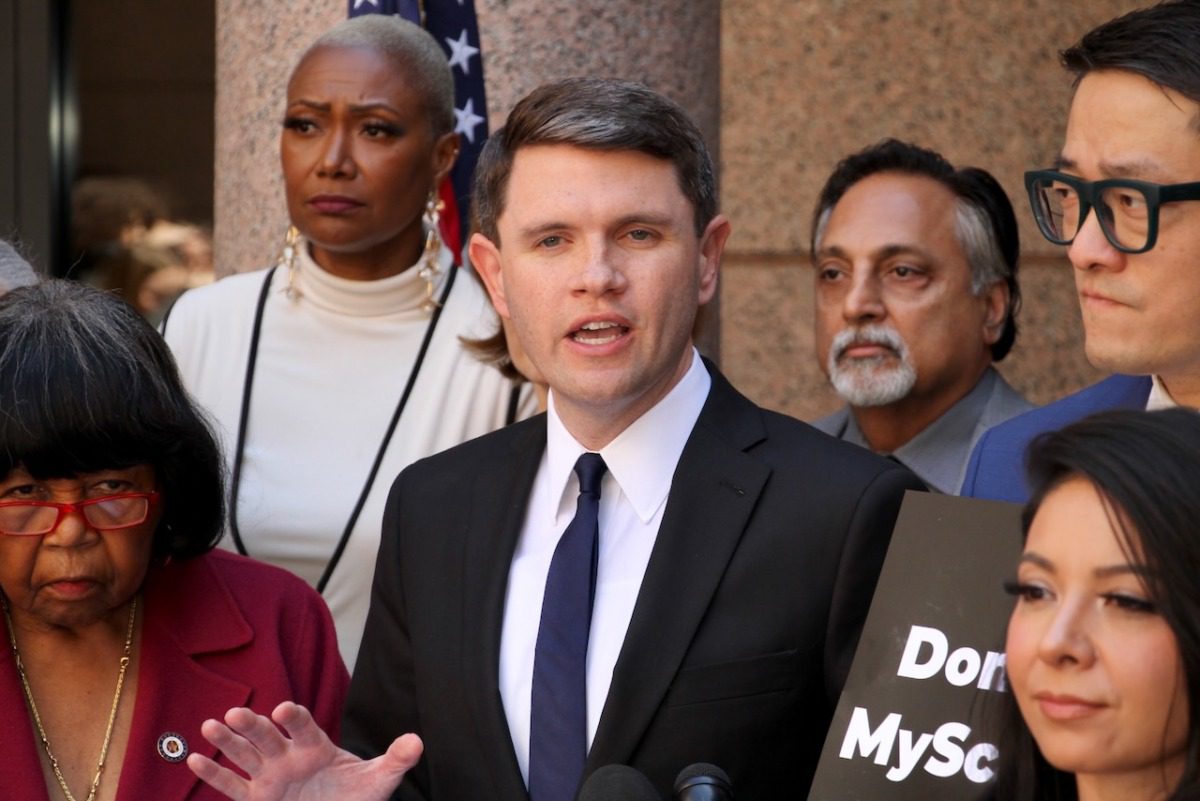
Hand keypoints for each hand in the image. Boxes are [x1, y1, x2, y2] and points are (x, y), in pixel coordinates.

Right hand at [187, 701, 421, 800]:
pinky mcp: (257, 797)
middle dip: (253, 725)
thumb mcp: (378, 779)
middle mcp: (289, 755)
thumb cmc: (355, 793)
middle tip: (235, 713)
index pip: (303, 725)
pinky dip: (214, 774)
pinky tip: (194, 760)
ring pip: (245, 755)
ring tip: (210, 725)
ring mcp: (270, 775)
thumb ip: (396, 760)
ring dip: (228, 742)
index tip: (283, 709)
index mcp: (316, 744)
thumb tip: (418, 742)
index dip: (294, 716)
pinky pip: (232, 786)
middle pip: (268, 736)